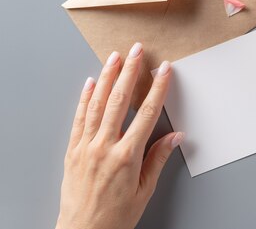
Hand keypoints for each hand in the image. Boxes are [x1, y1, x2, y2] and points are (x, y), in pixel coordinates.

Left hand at [56, 43, 183, 228]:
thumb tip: (176, 137)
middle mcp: (105, 146)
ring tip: (114, 57)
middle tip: (137, 50)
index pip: (147, 113)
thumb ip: (158, 159)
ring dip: (106, 77)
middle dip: (130, 71)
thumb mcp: (144, 190)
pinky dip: (84, 98)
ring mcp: (86, 146)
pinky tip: (89, 83)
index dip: (158, 88)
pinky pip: (79, 118)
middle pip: (120, 100)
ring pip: (97, 104)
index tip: (164, 70)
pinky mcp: (72, 150)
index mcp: (127, 156)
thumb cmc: (115, 217)